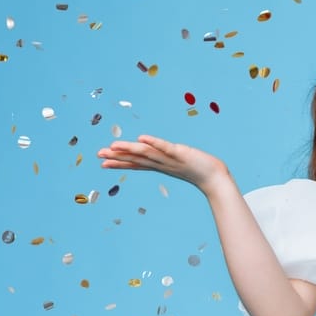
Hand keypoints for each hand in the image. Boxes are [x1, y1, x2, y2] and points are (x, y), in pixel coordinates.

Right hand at [97, 134, 228, 190]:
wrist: (216, 177)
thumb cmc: (199, 169)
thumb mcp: (179, 164)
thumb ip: (168, 160)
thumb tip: (160, 157)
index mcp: (160, 165)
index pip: (136, 163)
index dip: (119, 162)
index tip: (102, 162)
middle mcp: (162, 163)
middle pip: (137, 159)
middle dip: (117, 157)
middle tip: (99, 155)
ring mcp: (170, 159)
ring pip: (146, 153)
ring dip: (129, 149)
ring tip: (113, 145)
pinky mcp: (180, 153)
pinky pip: (165, 147)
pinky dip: (154, 143)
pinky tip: (142, 138)